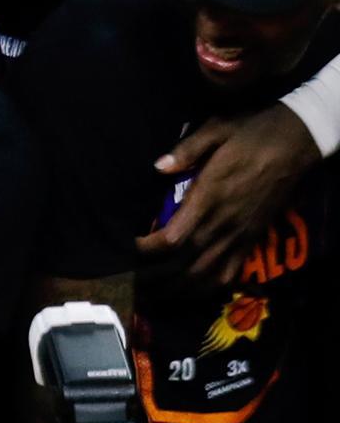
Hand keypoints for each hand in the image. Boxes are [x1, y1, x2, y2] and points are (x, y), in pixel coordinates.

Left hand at [135, 103, 319, 284]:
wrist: (299, 141)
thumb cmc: (253, 133)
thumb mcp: (217, 130)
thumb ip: (185, 150)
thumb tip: (157, 166)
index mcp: (210, 198)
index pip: (172, 239)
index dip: (145, 251)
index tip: (124, 249)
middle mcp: (224, 223)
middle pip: (183, 264)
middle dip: (152, 278)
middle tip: (125, 282)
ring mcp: (240, 235)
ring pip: (204, 275)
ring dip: (175, 288)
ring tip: (148, 293)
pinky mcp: (253, 239)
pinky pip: (229, 273)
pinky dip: (205, 287)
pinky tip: (186, 290)